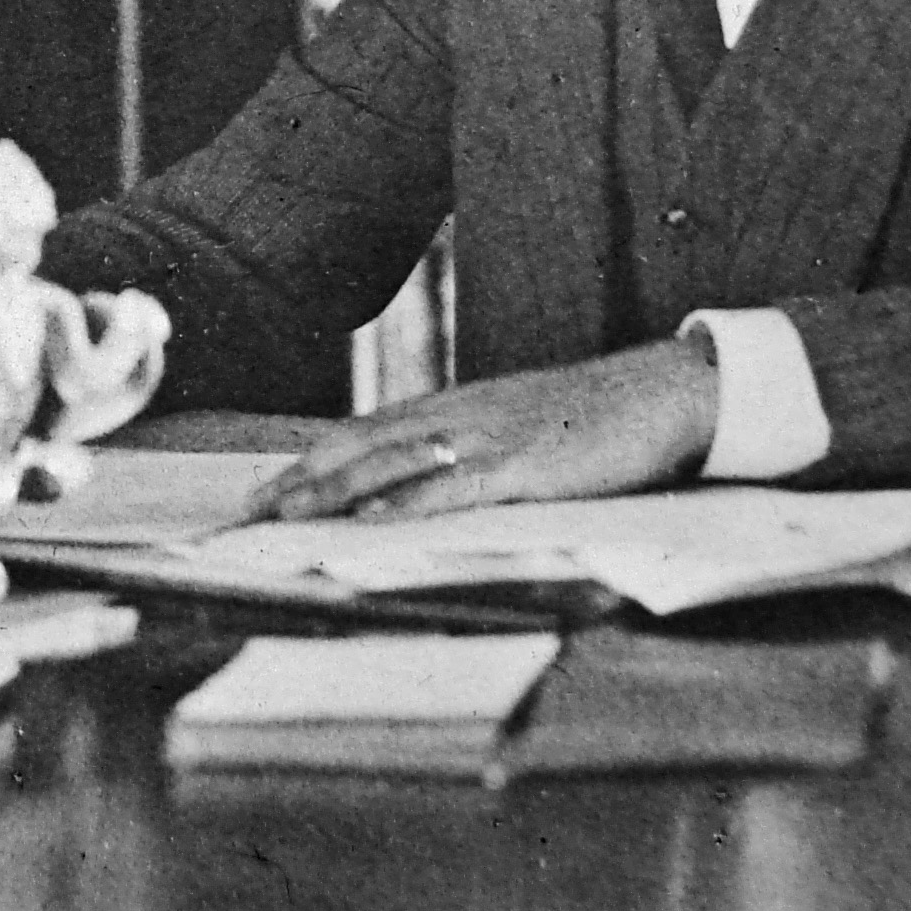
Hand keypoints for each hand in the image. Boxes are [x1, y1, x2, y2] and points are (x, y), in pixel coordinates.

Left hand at [238, 338, 719, 522]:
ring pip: (392, 464)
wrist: (661, 392)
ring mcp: (488, 438)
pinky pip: (453, 487)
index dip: (309, 462)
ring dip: (333, 491)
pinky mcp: (524, 467)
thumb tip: (424, 486)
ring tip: (284, 514)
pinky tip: (372, 518)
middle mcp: (459, 416)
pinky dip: (407, 504)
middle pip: (360, 445)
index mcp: (454, 408)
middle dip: (300, 479)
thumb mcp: (517, 427)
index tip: (264, 487)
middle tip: (249, 508)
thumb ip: (471, 450)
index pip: (362, 433)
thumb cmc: (593, 418)